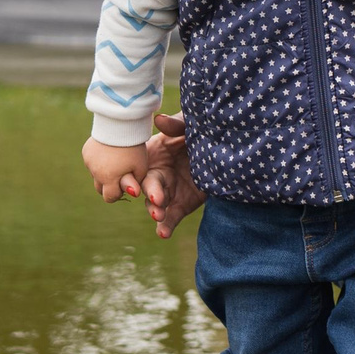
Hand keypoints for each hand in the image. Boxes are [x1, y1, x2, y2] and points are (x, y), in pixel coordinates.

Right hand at [82, 136, 154, 203]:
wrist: (120, 123)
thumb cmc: (134, 147)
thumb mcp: (141, 167)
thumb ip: (136, 183)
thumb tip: (132, 193)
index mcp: (109, 179)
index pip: (109, 197)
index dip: (118, 194)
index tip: (124, 186)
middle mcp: (95, 172)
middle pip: (99, 188)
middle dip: (109, 186)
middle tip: (120, 176)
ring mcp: (89, 161)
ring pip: (95, 175)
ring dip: (103, 173)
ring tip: (115, 162)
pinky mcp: (86, 151)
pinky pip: (91, 162)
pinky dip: (98, 161)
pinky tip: (109, 151)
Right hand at [138, 113, 205, 239]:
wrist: (220, 152)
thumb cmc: (197, 134)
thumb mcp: (188, 127)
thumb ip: (176, 125)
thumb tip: (159, 119)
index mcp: (153, 155)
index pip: (139, 167)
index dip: (134, 175)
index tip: (136, 183)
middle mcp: (156, 175)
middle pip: (147, 187)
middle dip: (151, 194)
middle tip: (158, 200)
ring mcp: (167, 192)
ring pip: (156, 205)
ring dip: (156, 211)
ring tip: (159, 216)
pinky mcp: (180, 206)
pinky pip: (171, 218)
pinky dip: (166, 226)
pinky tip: (163, 233)